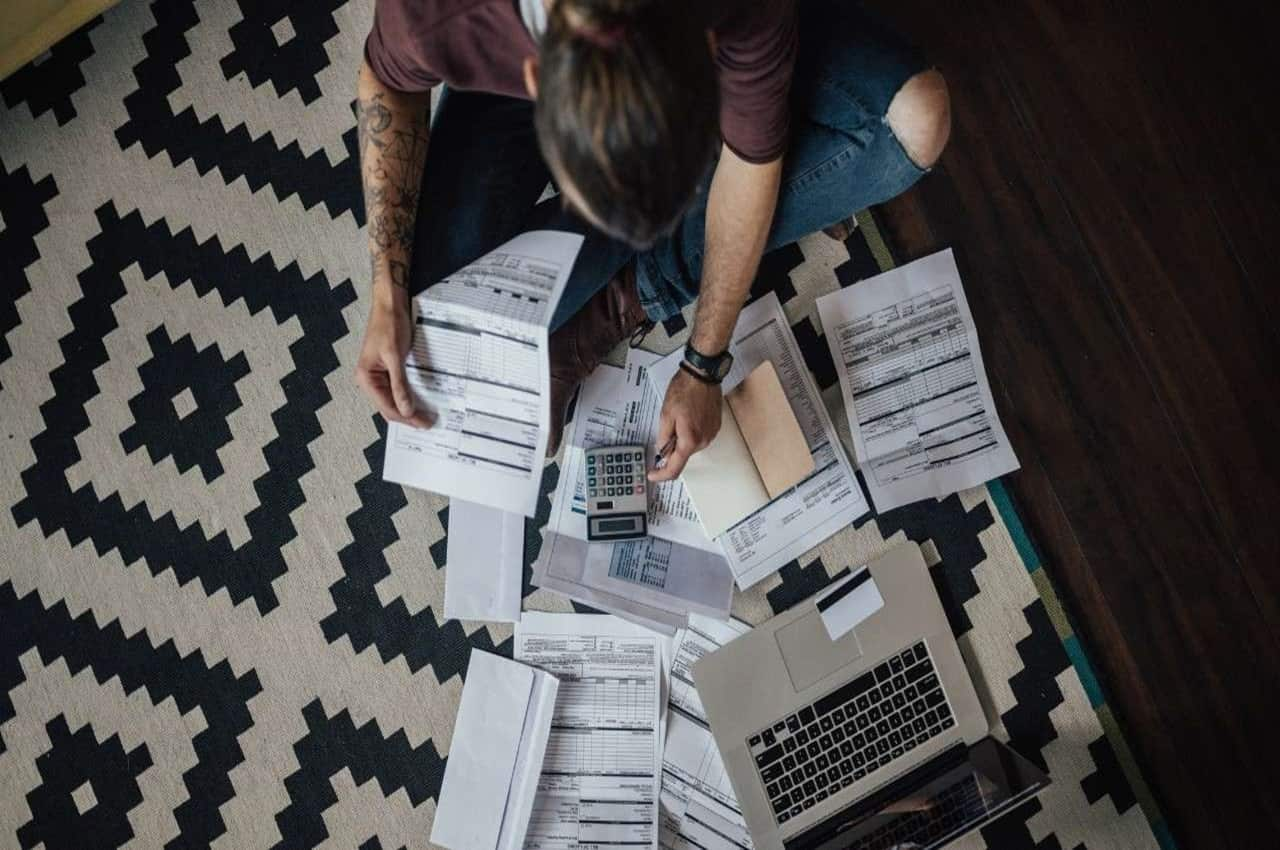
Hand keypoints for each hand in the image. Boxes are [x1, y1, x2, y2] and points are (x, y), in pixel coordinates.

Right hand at [354, 297, 432, 428]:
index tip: (424, 423)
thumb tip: (406, 410)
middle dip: (408, 416)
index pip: (387, 406)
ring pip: (393, 399)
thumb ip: (399, 385)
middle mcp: (369, 379)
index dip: (406, 417)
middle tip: (428, 423)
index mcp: (366, 377)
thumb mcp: (395, 356)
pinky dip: (408, 395)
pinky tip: (419, 401)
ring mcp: (379, 375)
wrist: (390, 303)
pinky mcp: (388, 369)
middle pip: (389, 406)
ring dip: (408, 408)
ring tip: (425, 416)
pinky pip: (397, 388)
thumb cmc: (389, 324)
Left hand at [648, 368, 721, 481]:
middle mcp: (704, 440)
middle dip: (672, 446)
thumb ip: (663, 437)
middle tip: (667, 425)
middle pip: (683, 454)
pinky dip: (691, 431)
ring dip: (682, 437)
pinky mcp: (715, 427)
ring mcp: (711, 434)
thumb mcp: (666, 414)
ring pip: (690, 445)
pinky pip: (699, 436)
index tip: (653, 475)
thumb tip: (662, 451)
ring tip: (681, 415)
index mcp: (690, 440)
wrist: (702, 375)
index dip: (661, 475)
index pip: (675, 468)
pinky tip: (689, 415)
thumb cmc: (685, 390)